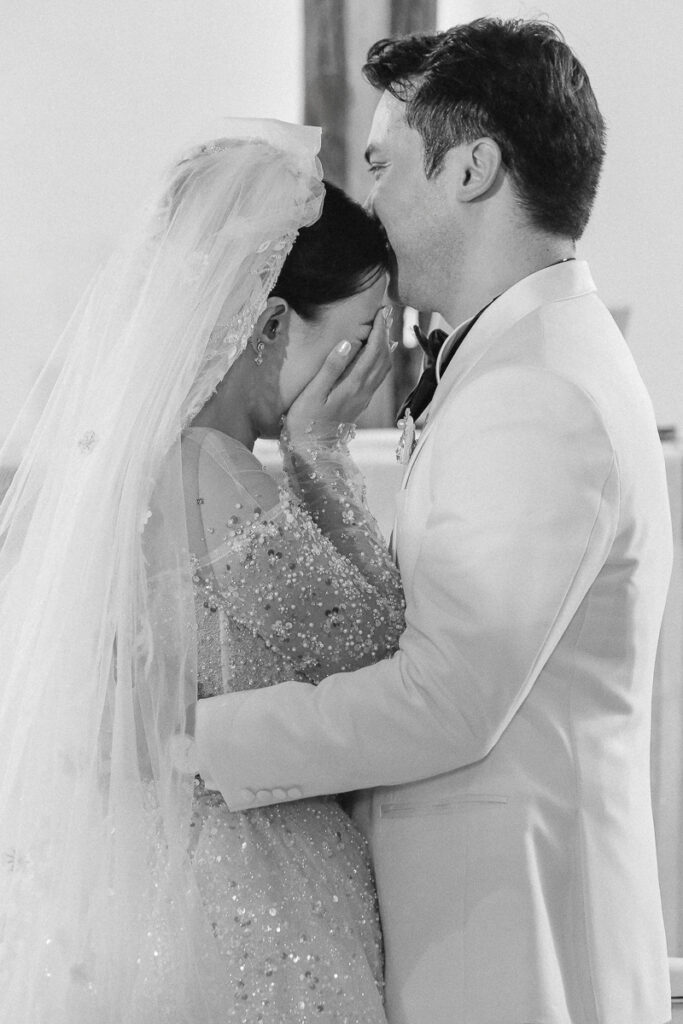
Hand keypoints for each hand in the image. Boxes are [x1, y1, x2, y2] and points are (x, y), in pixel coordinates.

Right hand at [285, 307, 394, 434]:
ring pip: (383, 368)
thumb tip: (346, 343)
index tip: (381, 311)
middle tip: (384, 313)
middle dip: (385, 333)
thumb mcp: (313, 394)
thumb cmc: (305, 423)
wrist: (311, 453)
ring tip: (382, 329)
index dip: (379, 330)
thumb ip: (330, 368)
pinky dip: (380, 361)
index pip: (373, 351)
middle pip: (383, 358)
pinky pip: (377, 377)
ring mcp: (362, 399)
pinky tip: (376, 355)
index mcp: (353, 385)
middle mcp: (363, 391)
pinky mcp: (359, 404)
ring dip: (385, 346)